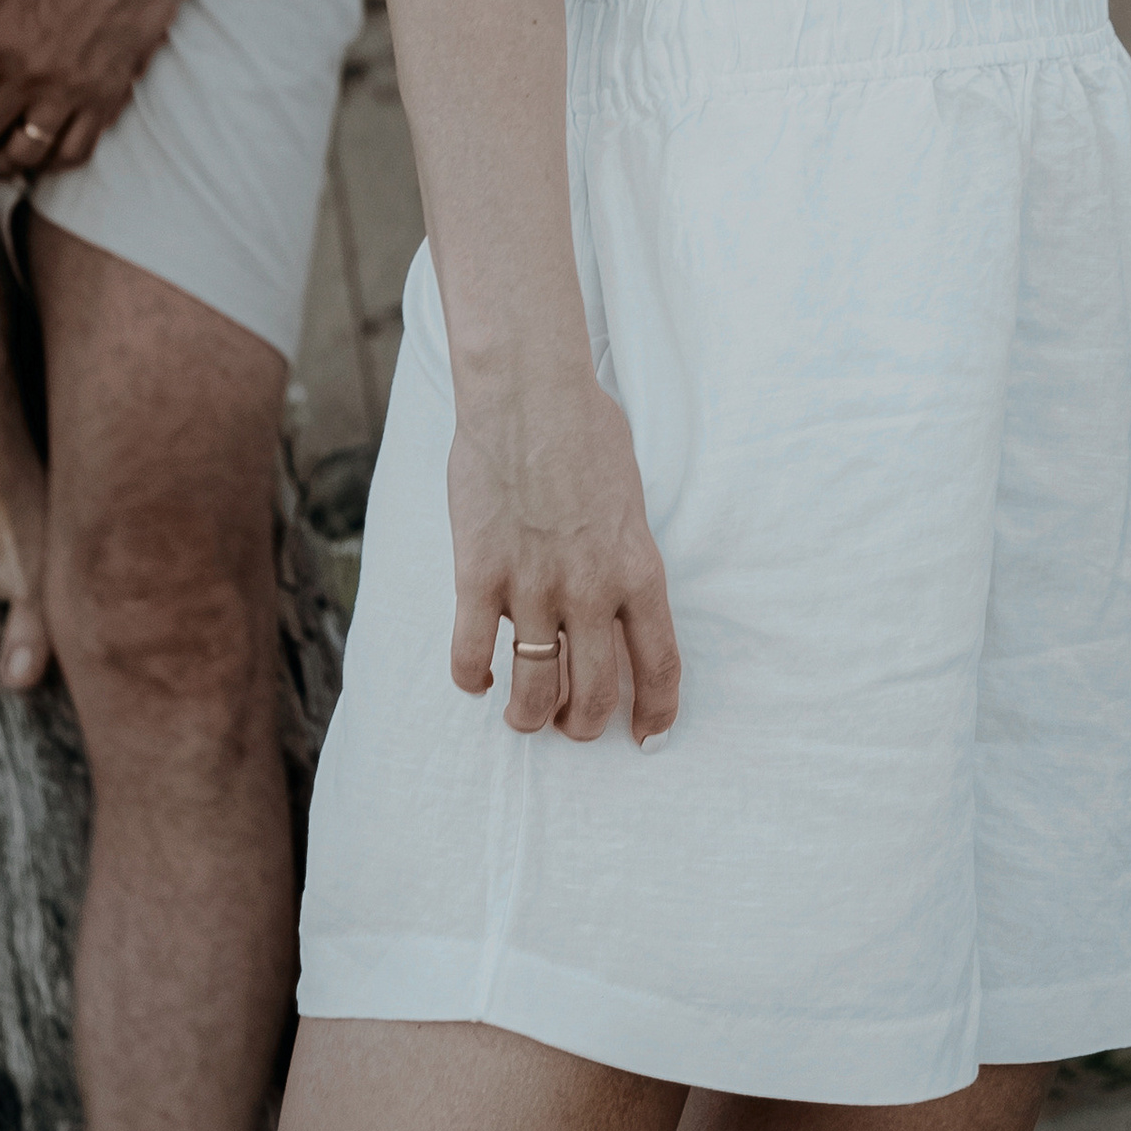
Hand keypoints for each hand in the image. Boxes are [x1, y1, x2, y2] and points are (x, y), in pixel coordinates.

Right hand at [445, 367, 680, 748]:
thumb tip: (616, 591)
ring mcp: (533, 587)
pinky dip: (472, 678)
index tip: (646, 737)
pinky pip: (470, 655)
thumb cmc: (584, 428)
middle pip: (594, 695)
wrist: (528, 393)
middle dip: (582, 724)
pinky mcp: (479, 575)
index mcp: (638, 570)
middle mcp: (591, 591)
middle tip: (570, 723)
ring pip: (533, 691)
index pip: (659, 666)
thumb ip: (624, 552)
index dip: (655, 713)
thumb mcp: (629, 498)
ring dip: (529, 715)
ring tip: (523, 715)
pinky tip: (476, 676)